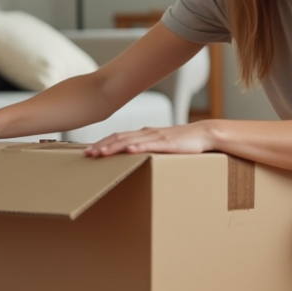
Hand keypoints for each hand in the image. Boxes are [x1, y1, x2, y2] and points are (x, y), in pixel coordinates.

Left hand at [84, 121, 215, 157]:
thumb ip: (148, 148)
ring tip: (100, 154)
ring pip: (130, 141)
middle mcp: (147, 133)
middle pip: (119, 138)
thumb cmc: (183, 141)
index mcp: (144, 133)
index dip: (103, 143)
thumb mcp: (162, 144)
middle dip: (102, 146)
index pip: (118, 136)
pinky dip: (138, 147)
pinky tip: (128, 151)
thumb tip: (134, 157)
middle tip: (87, 155)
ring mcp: (156, 137)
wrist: (204, 134)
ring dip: (113, 147)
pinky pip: (150, 145)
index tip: (90, 151)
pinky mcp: (167, 143)